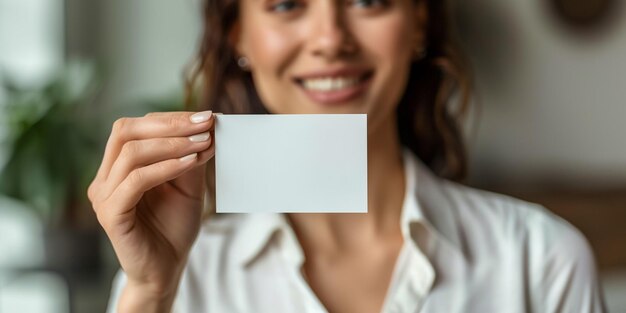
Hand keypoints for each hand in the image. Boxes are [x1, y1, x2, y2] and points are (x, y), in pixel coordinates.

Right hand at [88, 111, 214, 297]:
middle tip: (205, 122)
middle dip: (170, 124)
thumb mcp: (187, 184)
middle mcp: (105, 177)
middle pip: (126, 131)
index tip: (206, 116)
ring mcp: (103, 195)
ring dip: (173, 143)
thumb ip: (190, 156)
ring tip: (203, 142)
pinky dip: (166, 167)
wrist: (166, 269)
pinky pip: (136, 180)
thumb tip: (207, 125)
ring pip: (131, 153)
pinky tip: (191, 162)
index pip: (137, 127)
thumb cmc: (174, 226)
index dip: (171, 118)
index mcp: (118, 166)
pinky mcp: (111, 214)